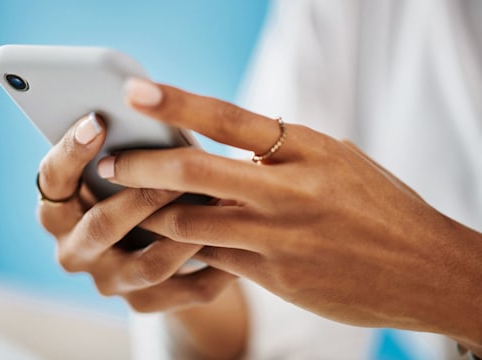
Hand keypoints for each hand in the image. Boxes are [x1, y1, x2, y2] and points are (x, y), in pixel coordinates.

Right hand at [36, 112, 237, 312]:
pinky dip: (217, 267)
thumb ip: (124, 149)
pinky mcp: (143, 304)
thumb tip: (149, 105)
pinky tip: (244, 240)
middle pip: (102, 227)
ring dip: (189, 233)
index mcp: (58, 210)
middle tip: (181, 169)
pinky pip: (185, 293)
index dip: (71, 151)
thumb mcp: (118, 170)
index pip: (52, 180)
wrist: (147, 250)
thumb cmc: (131, 190)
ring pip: (149, 265)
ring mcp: (108, 281)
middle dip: (144, 197)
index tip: (98, 120)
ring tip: (222, 203)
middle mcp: (74, 251)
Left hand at [99, 79, 481, 345]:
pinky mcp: (274, 276)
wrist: (423, 268)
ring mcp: (279, 238)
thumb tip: (225, 145)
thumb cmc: (378, 205)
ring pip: (190, 223)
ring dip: (152, 213)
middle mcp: (288, 191)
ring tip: (127, 203)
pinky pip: (212, 258)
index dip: (177, 103)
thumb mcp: (334, 160)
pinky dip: (185, 247)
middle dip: (141, 167)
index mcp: (306, 149)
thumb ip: (280, 152)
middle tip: (110, 163)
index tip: (136, 91)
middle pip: (194, 171)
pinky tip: (168, 240)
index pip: (229, 117)